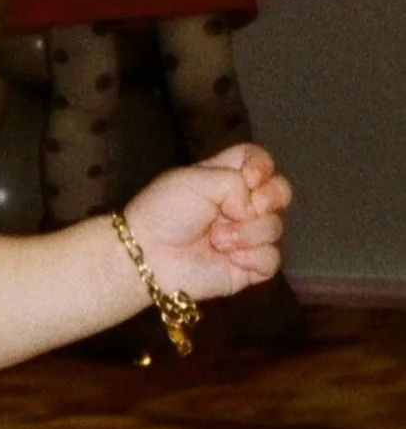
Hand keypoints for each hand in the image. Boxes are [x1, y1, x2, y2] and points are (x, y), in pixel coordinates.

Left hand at [121, 144, 291, 303]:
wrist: (148, 255)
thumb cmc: (164, 212)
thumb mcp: (194, 179)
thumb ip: (234, 181)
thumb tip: (252, 209)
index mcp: (226, 178)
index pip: (260, 161)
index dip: (262, 166)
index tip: (247, 176)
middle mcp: (240, 206)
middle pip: (281, 192)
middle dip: (270, 198)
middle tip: (244, 208)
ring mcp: (246, 237)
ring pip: (276, 227)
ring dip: (247, 232)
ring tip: (216, 239)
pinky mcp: (248, 267)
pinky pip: (272, 259)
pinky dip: (252, 257)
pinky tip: (230, 258)